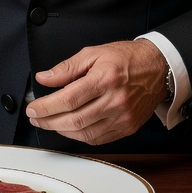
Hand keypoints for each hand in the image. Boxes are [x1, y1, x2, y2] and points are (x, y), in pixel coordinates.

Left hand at [25, 40, 168, 145]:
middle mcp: (115, 101)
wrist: (159, 68)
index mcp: (105, 79)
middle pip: (74, 120)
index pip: (68, 99)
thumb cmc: (127, 59)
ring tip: (49, 123)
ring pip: (85, 134)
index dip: (46, 107)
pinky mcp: (127, 127)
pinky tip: (70, 129)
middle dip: (49, 121)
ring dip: (62, 131)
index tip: (33, 109)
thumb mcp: (93, 53)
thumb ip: (67, 68)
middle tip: (36, 118)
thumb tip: (44, 78)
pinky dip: (80, 136)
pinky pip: (98, 139)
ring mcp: (122, 117)